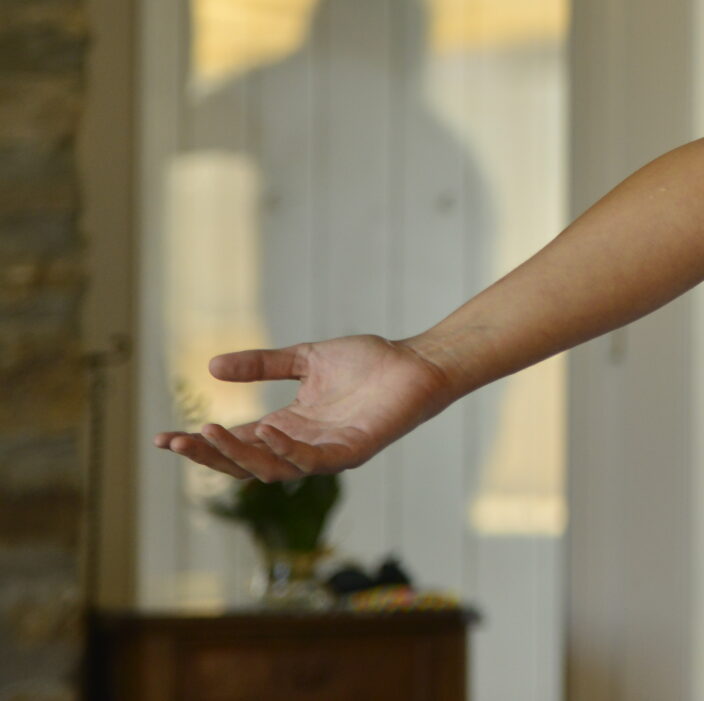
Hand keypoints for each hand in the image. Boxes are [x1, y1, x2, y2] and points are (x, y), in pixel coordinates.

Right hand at [153, 334, 461, 481]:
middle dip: (207, 456)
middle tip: (177, 441)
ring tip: (208, 433)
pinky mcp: (351, 452)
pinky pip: (311, 461)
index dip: (200, 443)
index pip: (235, 442)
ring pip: (270, 469)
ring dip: (238, 455)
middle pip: (244, 463)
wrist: (416, 362)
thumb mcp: (305, 359)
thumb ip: (263, 364)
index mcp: (288, 427)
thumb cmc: (369, 363)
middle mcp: (301, 446)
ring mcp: (325, 453)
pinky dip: (285, 450)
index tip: (162, 437)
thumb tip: (212, 366)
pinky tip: (267, 431)